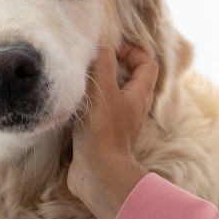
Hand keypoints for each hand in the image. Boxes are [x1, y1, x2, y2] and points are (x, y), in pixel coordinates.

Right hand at [68, 45, 157, 218]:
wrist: (98, 174)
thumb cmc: (103, 131)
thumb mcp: (103, 90)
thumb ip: (102, 64)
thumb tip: (103, 44)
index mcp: (138, 95)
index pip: (147, 64)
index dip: (132, 51)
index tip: (110, 50)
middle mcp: (132, 109)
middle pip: (130, 80)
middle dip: (113, 66)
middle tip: (91, 61)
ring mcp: (117, 124)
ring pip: (112, 97)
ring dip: (97, 86)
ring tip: (79, 80)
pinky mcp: (101, 137)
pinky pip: (98, 113)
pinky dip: (88, 105)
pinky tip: (71, 104)